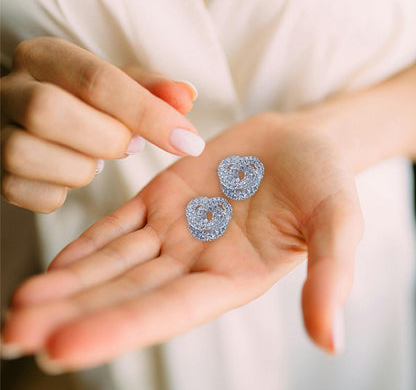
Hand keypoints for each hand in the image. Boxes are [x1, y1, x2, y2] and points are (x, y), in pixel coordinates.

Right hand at [1, 37, 201, 212]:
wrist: (39, 116)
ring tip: (96, 159)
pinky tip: (70, 176)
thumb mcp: (120, 85)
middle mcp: (10, 88)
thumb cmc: (88, 102)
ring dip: (80, 168)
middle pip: (48, 111)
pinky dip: (58, 193)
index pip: (97, 80)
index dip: (149, 114)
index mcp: (46, 57)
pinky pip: (25, 193)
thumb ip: (153, 90)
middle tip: (131, 146)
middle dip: (106, 139)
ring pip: (27, 154)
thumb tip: (187, 96)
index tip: (188, 141)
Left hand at [1, 112, 363, 371]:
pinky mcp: (163, 197)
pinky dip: (86, 244)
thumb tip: (330, 340)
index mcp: (233, 276)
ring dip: (67, 283)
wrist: (301, 141)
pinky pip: (118, 225)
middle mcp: (196, 262)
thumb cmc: (325, 179)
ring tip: (18, 306)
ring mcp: (175, 230)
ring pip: (113, 263)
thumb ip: (330, 274)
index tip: (61, 346)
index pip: (168, 310)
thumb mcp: (337, 221)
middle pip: (126, 294)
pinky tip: (54, 264)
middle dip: (71, 314)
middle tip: (13, 335)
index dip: (118, 328)